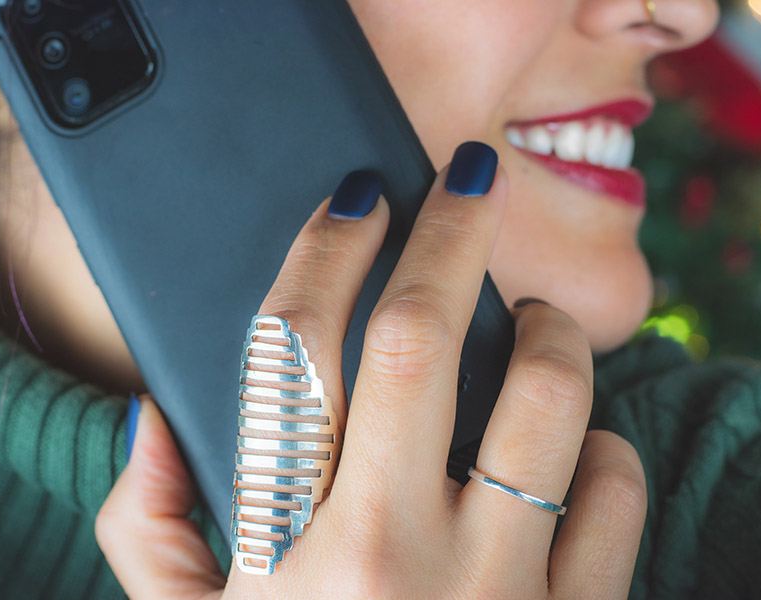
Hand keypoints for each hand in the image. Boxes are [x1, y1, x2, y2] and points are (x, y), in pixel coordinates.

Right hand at [96, 144, 646, 598]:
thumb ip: (146, 531)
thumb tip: (152, 423)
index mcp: (284, 549)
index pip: (292, 354)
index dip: (321, 254)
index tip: (355, 197)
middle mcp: (391, 558)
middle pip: (419, 341)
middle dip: (446, 236)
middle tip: (465, 182)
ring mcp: (495, 595)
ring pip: (544, 403)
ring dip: (549, 337)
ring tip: (536, 321)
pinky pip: (613, 498)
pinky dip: (603, 451)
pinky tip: (572, 453)